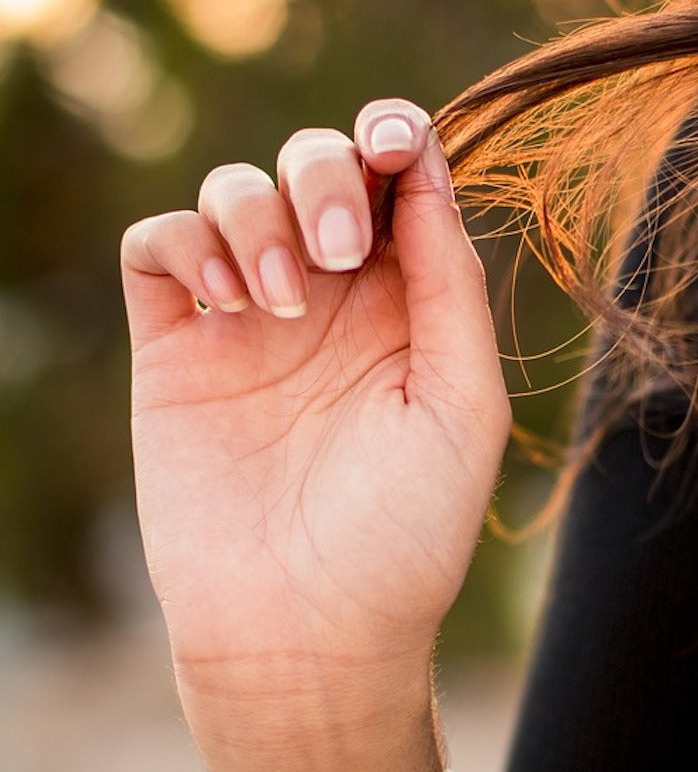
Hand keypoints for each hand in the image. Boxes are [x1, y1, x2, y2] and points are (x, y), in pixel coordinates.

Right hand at [121, 98, 510, 689]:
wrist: (308, 632)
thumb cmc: (406, 530)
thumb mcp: (462, 402)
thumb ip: (449, 284)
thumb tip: (428, 174)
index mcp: (408, 302)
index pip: (398, 183)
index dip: (396, 140)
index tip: (395, 143)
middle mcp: (332, 298)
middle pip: (317, 165)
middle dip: (326, 177)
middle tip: (340, 254)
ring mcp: (250, 319)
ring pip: (235, 190)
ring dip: (259, 217)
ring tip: (285, 303)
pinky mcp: (177, 349)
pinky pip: (160, 244)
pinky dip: (188, 242)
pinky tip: (226, 301)